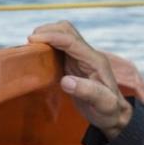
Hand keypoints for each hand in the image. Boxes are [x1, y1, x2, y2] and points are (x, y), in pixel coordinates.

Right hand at [28, 21, 132, 139]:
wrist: (113, 113)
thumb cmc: (110, 110)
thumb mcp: (104, 104)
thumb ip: (87, 92)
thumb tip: (66, 81)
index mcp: (95, 61)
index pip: (72, 41)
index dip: (52, 37)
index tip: (32, 39)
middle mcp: (88, 55)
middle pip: (67, 30)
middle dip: (47, 31)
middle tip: (30, 44)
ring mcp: (80, 58)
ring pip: (62, 35)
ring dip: (46, 36)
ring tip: (31, 48)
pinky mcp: (72, 64)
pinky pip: (58, 47)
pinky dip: (46, 46)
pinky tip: (38, 55)